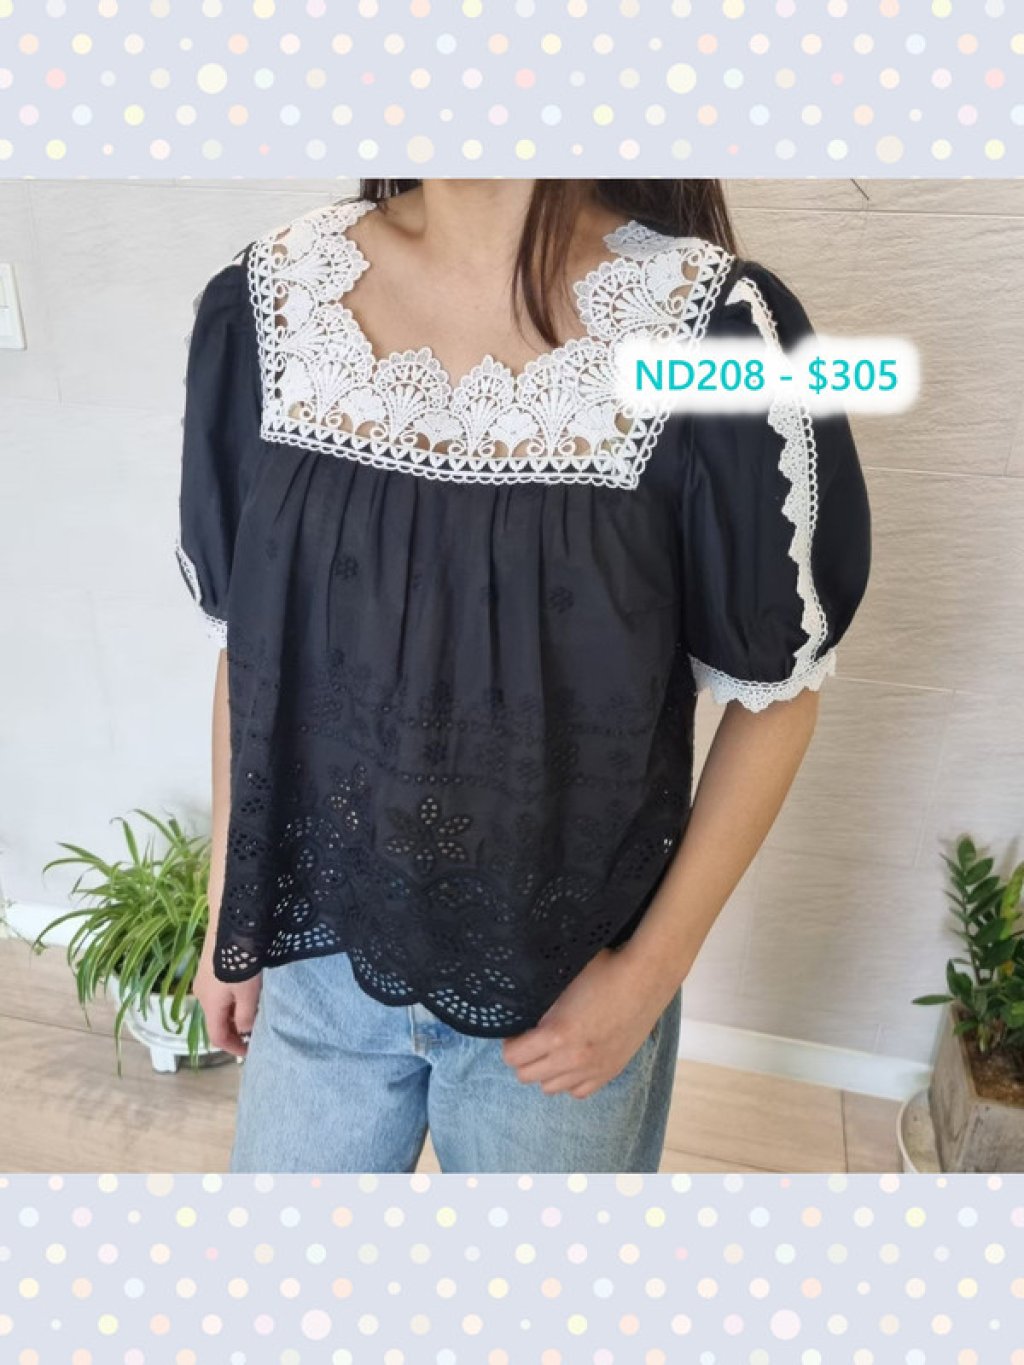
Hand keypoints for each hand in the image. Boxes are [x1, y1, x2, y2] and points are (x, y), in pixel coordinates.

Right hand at [193, 938, 261, 1058]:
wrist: (232, 923)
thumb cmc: (241, 961)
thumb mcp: (248, 993)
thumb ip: (246, 1016)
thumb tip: (244, 1031)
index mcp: (209, 1004)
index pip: (217, 1036)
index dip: (233, 1048)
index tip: (250, 1052)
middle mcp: (201, 993)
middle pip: (217, 1019)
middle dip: (235, 1029)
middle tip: (255, 1031)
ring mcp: (204, 977)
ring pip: (220, 1004)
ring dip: (235, 1012)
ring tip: (256, 1010)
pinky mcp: (210, 963)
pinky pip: (221, 989)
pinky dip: (233, 997)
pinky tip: (248, 989)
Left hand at [500, 947, 671, 1099]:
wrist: (645, 977)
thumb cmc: (604, 970)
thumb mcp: (562, 981)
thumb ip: (539, 1004)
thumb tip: (519, 1008)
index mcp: (557, 1034)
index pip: (513, 1057)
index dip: (510, 1043)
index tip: (517, 1032)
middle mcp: (573, 1059)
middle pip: (527, 1076)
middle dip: (523, 1058)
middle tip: (531, 1040)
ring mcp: (593, 1069)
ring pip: (550, 1088)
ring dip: (545, 1070)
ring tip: (552, 1050)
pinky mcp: (610, 1071)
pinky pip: (578, 1091)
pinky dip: (570, 1080)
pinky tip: (572, 1060)